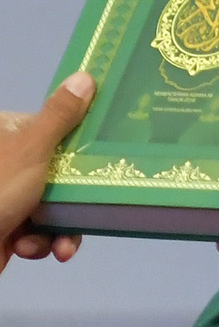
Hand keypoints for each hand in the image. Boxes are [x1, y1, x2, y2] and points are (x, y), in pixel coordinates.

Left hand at [0, 72, 95, 274]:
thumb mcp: (31, 150)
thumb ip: (60, 117)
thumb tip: (85, 77)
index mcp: (9, 135)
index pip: (57, 134)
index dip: (81, 152)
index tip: (101, 167)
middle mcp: (9, 161)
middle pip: (62, 175)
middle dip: (74, 203)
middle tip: (85, 214)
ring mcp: (8, 194)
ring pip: (56, 208)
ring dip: (58, 231)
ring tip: (52, 243)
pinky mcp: (9, 225)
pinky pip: (41, 232)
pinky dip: (40, 244)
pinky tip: (29, 249)